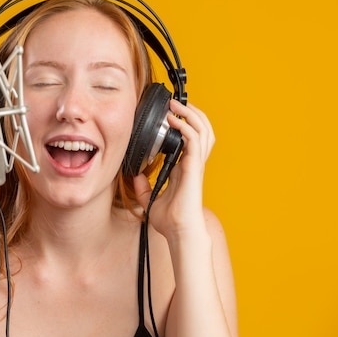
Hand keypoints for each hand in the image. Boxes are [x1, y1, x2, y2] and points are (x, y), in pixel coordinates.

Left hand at [133, 101, 214, 237]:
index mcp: (184, 168)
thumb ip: (143, 187)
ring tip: (176, 105)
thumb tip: (134, 176)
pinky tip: (174, 120)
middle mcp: (192, 163)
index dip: (185, 124)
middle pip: (203, 130)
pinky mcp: (194, 167)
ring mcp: (195, 164)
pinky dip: (185, 126)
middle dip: (192, 113)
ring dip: (190, 114)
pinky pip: (194, 140)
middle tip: (176, 104)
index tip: (171, 115)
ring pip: (203, 130)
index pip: (191, 139)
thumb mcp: (150, 200)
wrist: (178, 231)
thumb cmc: (170, 220)